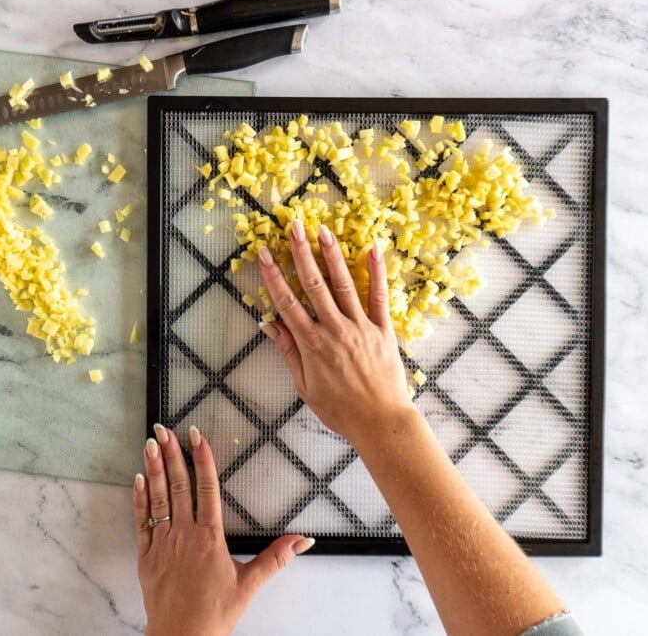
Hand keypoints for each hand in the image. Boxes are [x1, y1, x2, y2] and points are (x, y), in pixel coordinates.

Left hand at [134, 424, 314, 635]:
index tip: (196, 436)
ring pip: (158, 498)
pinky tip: (138, 479)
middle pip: (179, 485)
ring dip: (153, 469)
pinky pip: (141, 522)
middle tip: (165, 428)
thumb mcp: (250, 584)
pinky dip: (139, 499)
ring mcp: (163, 543)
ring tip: (151, 443)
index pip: (206, 488)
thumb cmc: (215, 613)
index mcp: (210, 537)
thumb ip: (276, 558)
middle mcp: (185, 534)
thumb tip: (303, 540)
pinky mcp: (147, 556)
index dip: (202, 459)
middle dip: (172, 454)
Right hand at [257, 220, 414, 443]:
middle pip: (314, 284)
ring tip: (323, 230)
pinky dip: (377, 271)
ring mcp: (360, 327)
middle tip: (294, 225)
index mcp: (312, 344)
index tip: (264, 253)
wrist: (379, 421)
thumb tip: (270, 324)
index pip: (287, 302)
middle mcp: (335, 329)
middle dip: (301, 252)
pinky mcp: (383, 330)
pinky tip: (372, 248)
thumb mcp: (305, 386)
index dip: (273, 276)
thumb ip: (289, 352)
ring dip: (332, 255)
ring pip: (343, 284)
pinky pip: (379, 296)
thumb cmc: (340, 409)